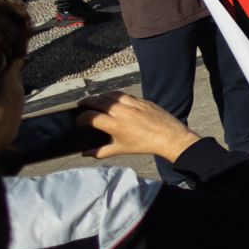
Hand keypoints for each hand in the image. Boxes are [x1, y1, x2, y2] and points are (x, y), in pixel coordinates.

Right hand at [77, 93, 199, 163]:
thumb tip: (85, 153)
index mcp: (116, 125)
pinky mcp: (142, 100)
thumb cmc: (144, 145)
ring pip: (111, 94)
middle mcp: (123, 112)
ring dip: (100, 96)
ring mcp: (134, 104)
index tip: (79, 121)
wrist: (169, 137)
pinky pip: (125, 94)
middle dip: (86, 102)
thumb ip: (100, 152)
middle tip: (80, 104)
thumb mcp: (120, 150)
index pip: (91, 117)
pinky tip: (112, 98)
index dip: (81, 118)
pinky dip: (115, 95)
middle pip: (98, 101)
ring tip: (94, 100)